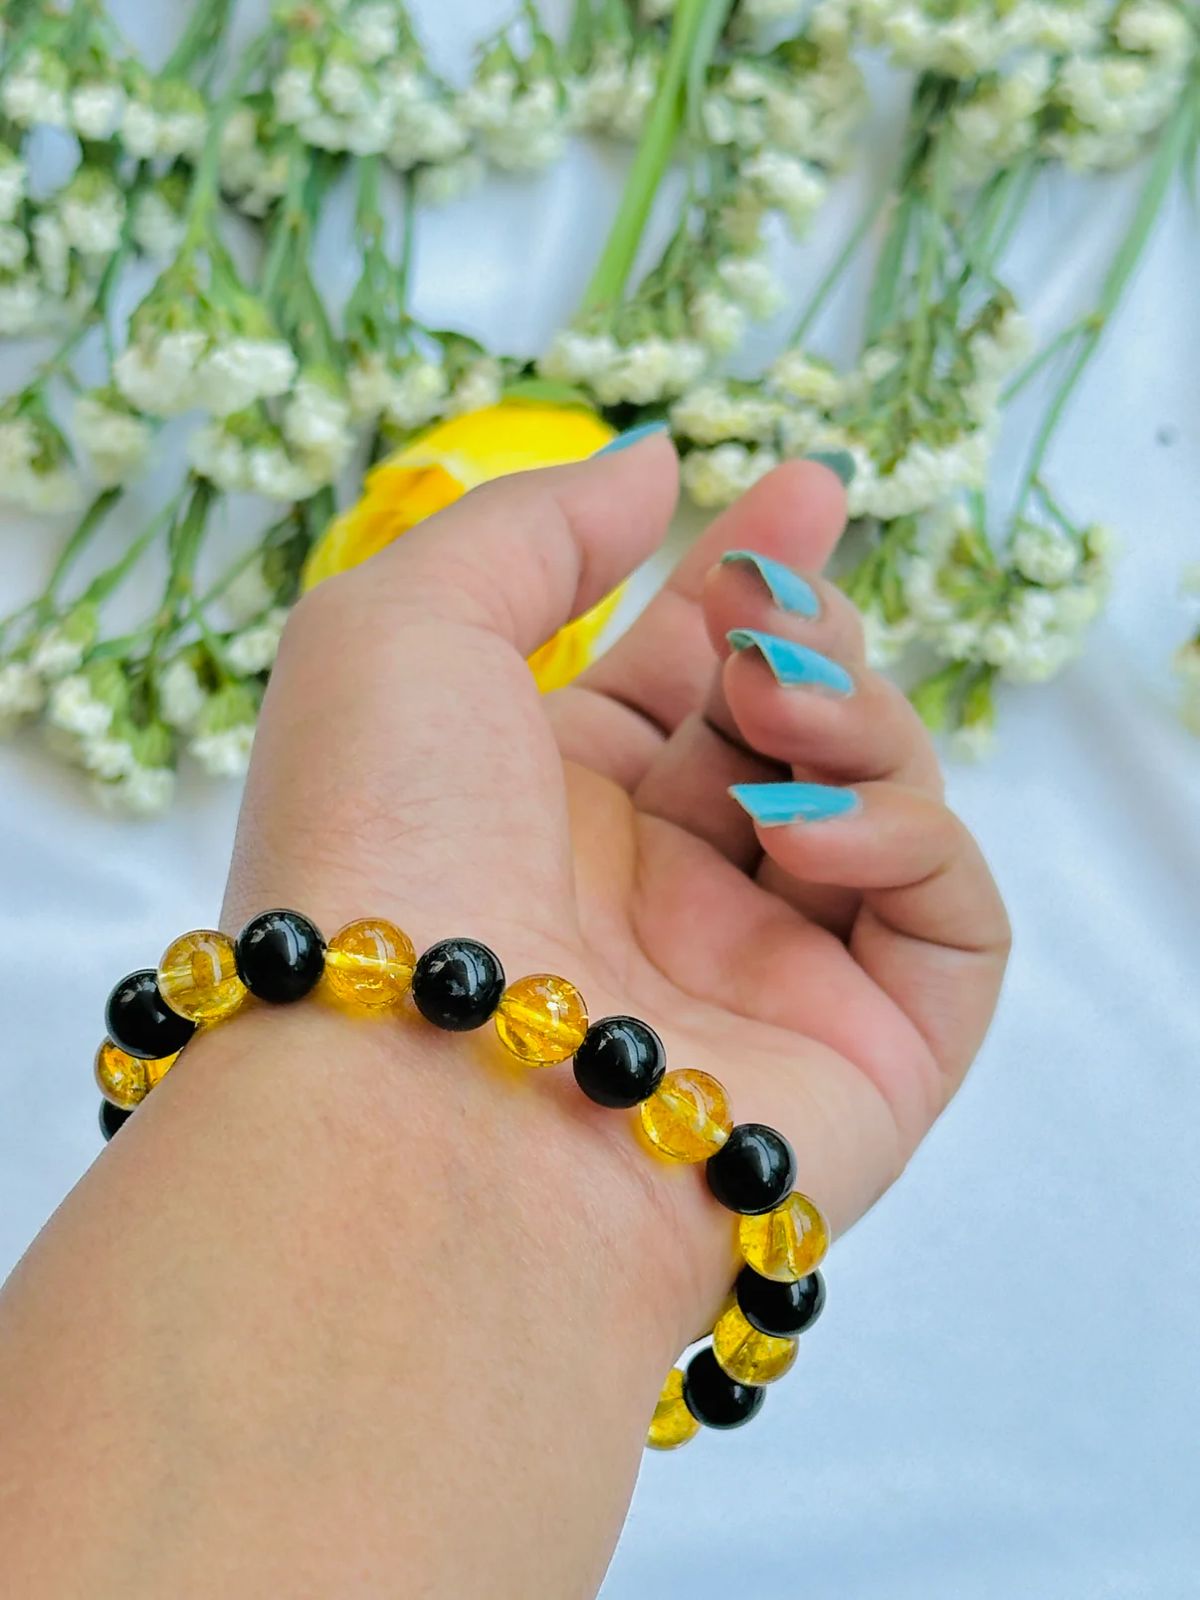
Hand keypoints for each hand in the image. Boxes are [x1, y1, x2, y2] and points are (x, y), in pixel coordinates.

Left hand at [225, 435, 1008, 1342]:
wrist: (416, 1105)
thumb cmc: (382, 846)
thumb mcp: (399, 627)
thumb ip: (533, 530)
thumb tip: (659, 470)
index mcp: (551, 803)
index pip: (685, 678)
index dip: (749, 578)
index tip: (801, 490)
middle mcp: (658, 895)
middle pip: (794, 736)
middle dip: (811, 642)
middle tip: (772, 624)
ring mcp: (763, 979)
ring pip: (883, 812)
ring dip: (854, 723)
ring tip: (774, 713)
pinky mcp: (863, 1062)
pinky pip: (951, 927)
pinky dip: (911, 845)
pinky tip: (808, 834)